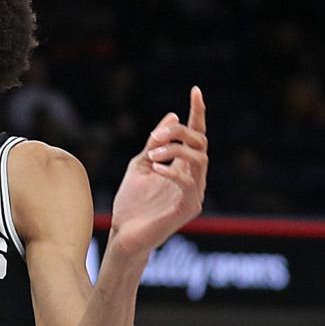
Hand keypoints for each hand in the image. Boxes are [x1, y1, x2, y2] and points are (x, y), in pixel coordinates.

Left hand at [108, 86, 206, 260]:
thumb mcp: (141, 164)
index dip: (198, 113)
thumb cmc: (131, 203)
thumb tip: (172, 115)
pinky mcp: (188, 208)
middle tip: (153, 137)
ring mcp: (194, 193)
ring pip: (199, 159)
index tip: (195, 90)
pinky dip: (172, 170)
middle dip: (178, 133)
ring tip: (152, 154)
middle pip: (200, 143)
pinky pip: (189, 183)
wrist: (124, 235)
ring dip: (175, 150)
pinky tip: (155, 168)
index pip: (196, 135)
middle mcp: (193, 178)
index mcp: (183, 167)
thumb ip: (155, 143)